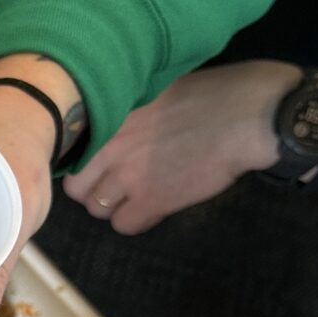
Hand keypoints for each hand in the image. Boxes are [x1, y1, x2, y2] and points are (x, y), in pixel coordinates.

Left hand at [64, 61, 293, 233]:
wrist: (246, 116)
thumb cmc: (211, 95)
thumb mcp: (155, 92)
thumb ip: (127, 111)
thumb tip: (115, 122)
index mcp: (109, 116)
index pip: (71, 152)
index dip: (87, 163)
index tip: (101, 165)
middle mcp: (109, 147)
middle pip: (76, 188)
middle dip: (95, 189)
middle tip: (119, 185)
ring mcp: (127, 176)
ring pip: (97, 210)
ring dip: (117, 206)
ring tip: (141, 194)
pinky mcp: (151, 200)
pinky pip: (124, 225)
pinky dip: (138, 220)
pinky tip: (156, 206)